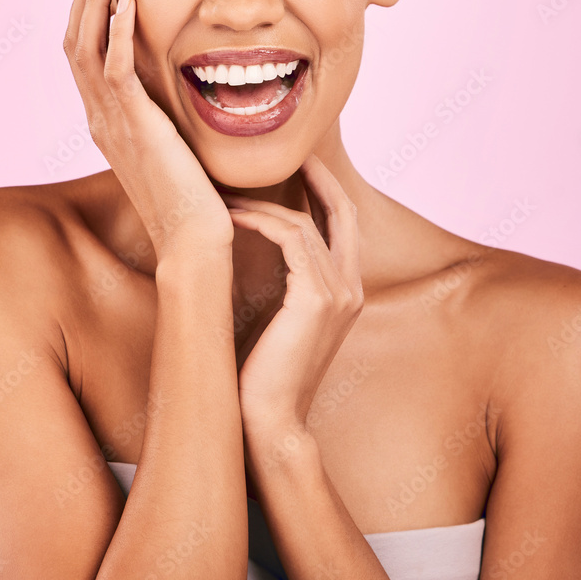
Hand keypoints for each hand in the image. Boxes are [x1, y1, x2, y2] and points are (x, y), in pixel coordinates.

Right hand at [64, 0, 233, 262]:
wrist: (195, 243)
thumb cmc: (194, 195)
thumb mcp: (174, 138)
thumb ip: (166, 106)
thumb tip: (183, 79)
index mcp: (108, 113)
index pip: (86, 41)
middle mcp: (100, 113)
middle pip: (75, 33)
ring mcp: (111, 121)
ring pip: (85, 45)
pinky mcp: (134, 129)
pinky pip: (116, 72)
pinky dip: (117, 33)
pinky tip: (127, 0)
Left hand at [220, 154, 363, 436]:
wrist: (269, 422)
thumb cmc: (263, 374)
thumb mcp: (279, 319)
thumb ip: (283, 282)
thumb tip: (254, 244)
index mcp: (347, 292)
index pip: (344, 226)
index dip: (326, 192)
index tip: (301, 167)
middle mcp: (351, 288)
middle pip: (342, 212)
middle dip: (318, 179)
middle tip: (289, 157)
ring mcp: (339, 292)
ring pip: (305, 224)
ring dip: (264, 205)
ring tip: (229, 197)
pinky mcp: (317, 298)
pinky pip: (290, 240)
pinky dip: (260, 222)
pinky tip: (231, 218)